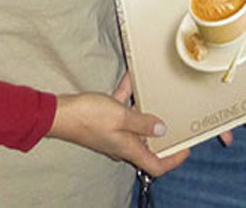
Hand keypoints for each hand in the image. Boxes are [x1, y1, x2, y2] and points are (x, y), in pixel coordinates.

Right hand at [49, 75, 188, 176]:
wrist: (59, 113)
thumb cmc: (88, 117)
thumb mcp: (121, 117)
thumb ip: (143, 123)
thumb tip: (162, 130)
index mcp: (129, 148)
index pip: (156, 165)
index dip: (173, 160)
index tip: (186, 148)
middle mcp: (122, 144)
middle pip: (148, 145)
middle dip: (163, 134)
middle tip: (178, 121)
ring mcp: (113, 133)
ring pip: (135, 124)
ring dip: (145, 111)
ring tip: (158, 96)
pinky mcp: (104, 121)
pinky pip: (120, 108)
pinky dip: (127, 96)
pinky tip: (132, 79)